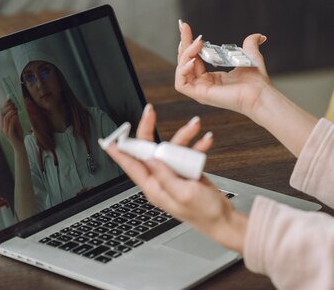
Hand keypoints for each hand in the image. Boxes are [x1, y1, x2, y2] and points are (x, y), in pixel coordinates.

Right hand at [0, 99, 23, 147]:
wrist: (20, 148)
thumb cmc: (18, 136)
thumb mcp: (17, 125)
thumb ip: (15, 118)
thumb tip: (14, 109)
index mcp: (2, 125)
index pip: (2, 113)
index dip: (5, 106)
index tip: (10, 100)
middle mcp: (2, 128)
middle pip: (3, 114)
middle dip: (8, 107)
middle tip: (13, 104)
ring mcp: (5, 131)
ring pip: (6, 118)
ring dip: (11, 112)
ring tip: (15, 109)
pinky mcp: (10, 134)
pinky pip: (10, 125)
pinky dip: (13, 119)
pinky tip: (16, 115)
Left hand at [104, 104, 248, 252]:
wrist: (224, 219)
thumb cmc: (205, 214)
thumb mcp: (183, 194)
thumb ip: (165, 176)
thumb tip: (150, 160)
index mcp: (154, 188)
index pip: (131, 166)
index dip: (119, 152)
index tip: (110, 139)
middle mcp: (161, 180)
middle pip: (149, 149)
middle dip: (150, 129)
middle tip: (150, 113)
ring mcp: (173, 174)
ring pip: (171, 148)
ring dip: (184, 136)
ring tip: (195, 126)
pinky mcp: (186, 171)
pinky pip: (187, 153)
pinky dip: (197, 145)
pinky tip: (206, 140)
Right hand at [175, 20, 272, 116]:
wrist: (260, 94)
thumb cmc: (257, 82)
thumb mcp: (250, 56)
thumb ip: (250, 44)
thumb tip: (259, 36)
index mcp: (213, 78)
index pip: (194, 58)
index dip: (189, 43)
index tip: (186, 27)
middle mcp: (205, 84)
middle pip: (185, 62)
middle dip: (183, 43)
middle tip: (184, 27)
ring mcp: (201, 90)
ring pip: (181, 71)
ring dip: (185, 54)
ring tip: (197, 43)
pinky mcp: (200, 95)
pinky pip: (181, 84)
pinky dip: (182, 70)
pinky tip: (193, 59)